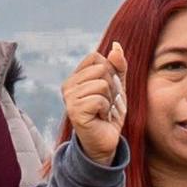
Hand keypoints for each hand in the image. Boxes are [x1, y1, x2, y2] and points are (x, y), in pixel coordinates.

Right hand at [60, 40, 126, 162]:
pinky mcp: (75, 111)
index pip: (96, 58)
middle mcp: (68, 86)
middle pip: (101, 69)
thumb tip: (116, 45)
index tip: (108, 90)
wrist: (106, 141)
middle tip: (107, 104)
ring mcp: (69, 99)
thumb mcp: (118, 87)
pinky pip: (100, 99)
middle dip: (113, 87)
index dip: (110, 71)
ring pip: (102, 84)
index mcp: (75, 77)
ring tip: (103, 111)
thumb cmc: (110, 114)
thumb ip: (118, 67)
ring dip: (110, 100)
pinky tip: (100, 118)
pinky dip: (106, 109)